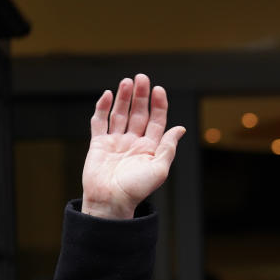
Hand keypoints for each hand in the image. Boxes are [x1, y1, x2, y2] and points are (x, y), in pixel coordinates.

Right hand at [81, 73, 185, 218]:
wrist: (111, 201)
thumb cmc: (137, 189)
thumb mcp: (160, 169)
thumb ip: (169, 147)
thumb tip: (180, 128)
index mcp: (151, 148)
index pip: (157, 121)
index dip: (158, 105)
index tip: (158, 89)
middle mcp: (134, 142)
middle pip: (139, 113)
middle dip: (141, 96)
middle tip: (141, 78)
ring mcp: (116, 142)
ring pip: (120, 114)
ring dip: (123, 98)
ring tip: (127, 82)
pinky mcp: (99, 144)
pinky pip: (100, 122)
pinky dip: (103, 108)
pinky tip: (108, 95)